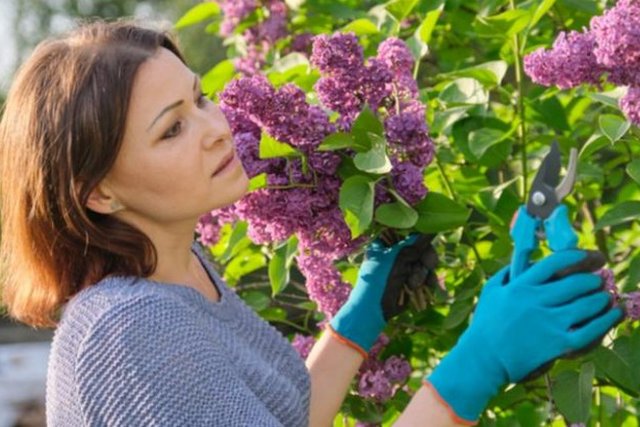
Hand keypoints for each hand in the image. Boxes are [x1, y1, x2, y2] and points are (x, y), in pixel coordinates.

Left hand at [329, 234, 437, 355]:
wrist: (374, 310)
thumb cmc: (379, 280)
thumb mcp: (397, 259)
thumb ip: (415, 243)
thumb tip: (431, 227)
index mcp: (386, 242)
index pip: (408, 230)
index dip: (420, 234)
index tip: (429, 239)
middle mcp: (396, 252)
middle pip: (420, 246)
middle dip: (425, 258)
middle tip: (428, 264)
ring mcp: (404, 265)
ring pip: (425, 261)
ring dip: (423, 273)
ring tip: (413, 284)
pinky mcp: (411, 278)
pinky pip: (426, 274)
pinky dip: (428, 281)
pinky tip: (427, 287)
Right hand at [426, 249, 622, 422]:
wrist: (482, 358)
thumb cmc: (485, 324)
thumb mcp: (491, 291)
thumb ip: (508, 272)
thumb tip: (528, 260)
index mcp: (520, 286)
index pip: (556, 262)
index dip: (579, 256)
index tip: (592, 257)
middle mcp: (535, 301)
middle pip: (576, 283)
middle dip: (593, 279)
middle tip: (599, 280)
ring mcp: (547, 323)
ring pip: (586, 305)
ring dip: (602, 298)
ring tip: (606, 297)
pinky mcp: (556, 344)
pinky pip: (589, 331)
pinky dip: (605, 321)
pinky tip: (612, 315)